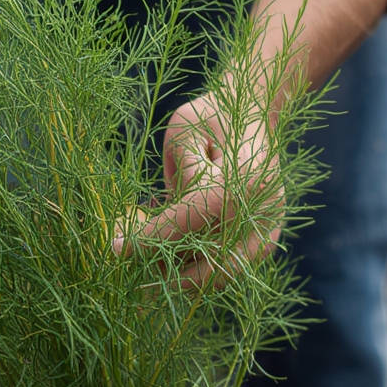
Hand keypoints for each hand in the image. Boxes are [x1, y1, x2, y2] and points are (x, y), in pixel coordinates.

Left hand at [113, 92, 284, 287]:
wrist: (255, 112)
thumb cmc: (211, 118)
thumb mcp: (182, 134)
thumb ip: (173, 179)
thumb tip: (155, 226)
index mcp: (238, 180)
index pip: (185, 222)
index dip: (147, 238)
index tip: (115, 247)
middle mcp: (261, 208)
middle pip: (210, 262)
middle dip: (170, 272)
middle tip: (137, 269)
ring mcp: (271, 224)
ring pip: (225, 271)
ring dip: (188, 274)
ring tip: (155, 267)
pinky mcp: (270, 233)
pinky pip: (236, 263)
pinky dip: (207, 266)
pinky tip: (180, 255)